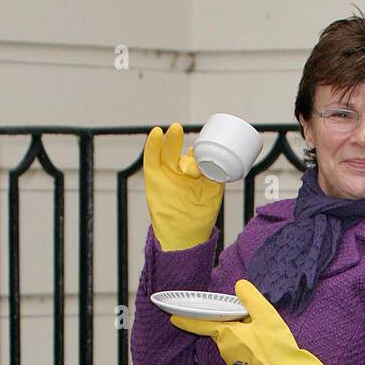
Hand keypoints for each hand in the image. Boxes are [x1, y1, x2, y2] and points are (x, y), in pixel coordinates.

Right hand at [143, 122, 223, 251]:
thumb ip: (213, 174)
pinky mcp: (153, 178)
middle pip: (177, 151)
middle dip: (177, 139)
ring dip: (169, 139)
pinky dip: (152, 146)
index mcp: (194, 174)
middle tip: (180, 128)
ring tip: (174, 129)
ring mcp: (166, 174)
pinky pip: (151, 158)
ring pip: (166, 152)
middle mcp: (179, 171)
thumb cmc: (201, 216)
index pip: (193, 156)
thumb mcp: (213, 192)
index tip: (199, 147)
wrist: (185, 235)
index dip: (195, 150)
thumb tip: (211, 159)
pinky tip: (156, 134)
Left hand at [170, 278, 339, 364]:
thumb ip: (251, 298)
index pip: (202, 324)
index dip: (187, 320)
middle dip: (227, 324)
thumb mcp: (266, 315)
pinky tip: (262, 346)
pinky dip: (248, 347)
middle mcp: (226, 350)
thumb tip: (240, 286)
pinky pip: (241, 354)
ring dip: (240, 336)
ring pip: (232, 343)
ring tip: (260, 333)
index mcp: (228, 334)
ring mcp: (235, 363)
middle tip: (244, 318)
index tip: (174, 317)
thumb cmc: (276, 348)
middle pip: (221, 332)